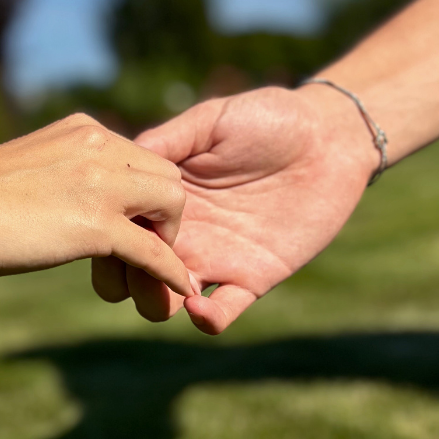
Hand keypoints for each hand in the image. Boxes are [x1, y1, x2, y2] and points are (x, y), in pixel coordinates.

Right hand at [0, 114, 194, 304]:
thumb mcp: (32, 168)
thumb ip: (66, 172)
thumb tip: (76, 200)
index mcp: (84, 129)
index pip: (143, 156)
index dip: (146, 193)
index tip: (139, 221)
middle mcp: (99, 145)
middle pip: (168, 176)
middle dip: (166, 212)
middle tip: (148, 243)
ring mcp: (100, 183)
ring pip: (172, 204)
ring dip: (171, 238)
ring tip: (156, 265)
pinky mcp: (95, 225)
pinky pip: (153, 251)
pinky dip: (170, 271)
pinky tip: (179, 288)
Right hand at [92, 86, 377, 332]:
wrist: (328, 138)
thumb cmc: (268, 118)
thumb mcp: (209, 121)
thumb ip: (166, 141)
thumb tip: (121, 160)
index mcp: (163, 197)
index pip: (122, 225)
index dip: (109, 235)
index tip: (109, 233)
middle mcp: (182, 231)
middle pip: (135, 270)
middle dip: (125, 278)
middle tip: (132, 272)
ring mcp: (215, 257)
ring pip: (168, 299)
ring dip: (157, 302)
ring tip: (168, 290)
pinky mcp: (253, 276)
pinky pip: (223, 311)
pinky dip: (207, 320)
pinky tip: (201, 308)